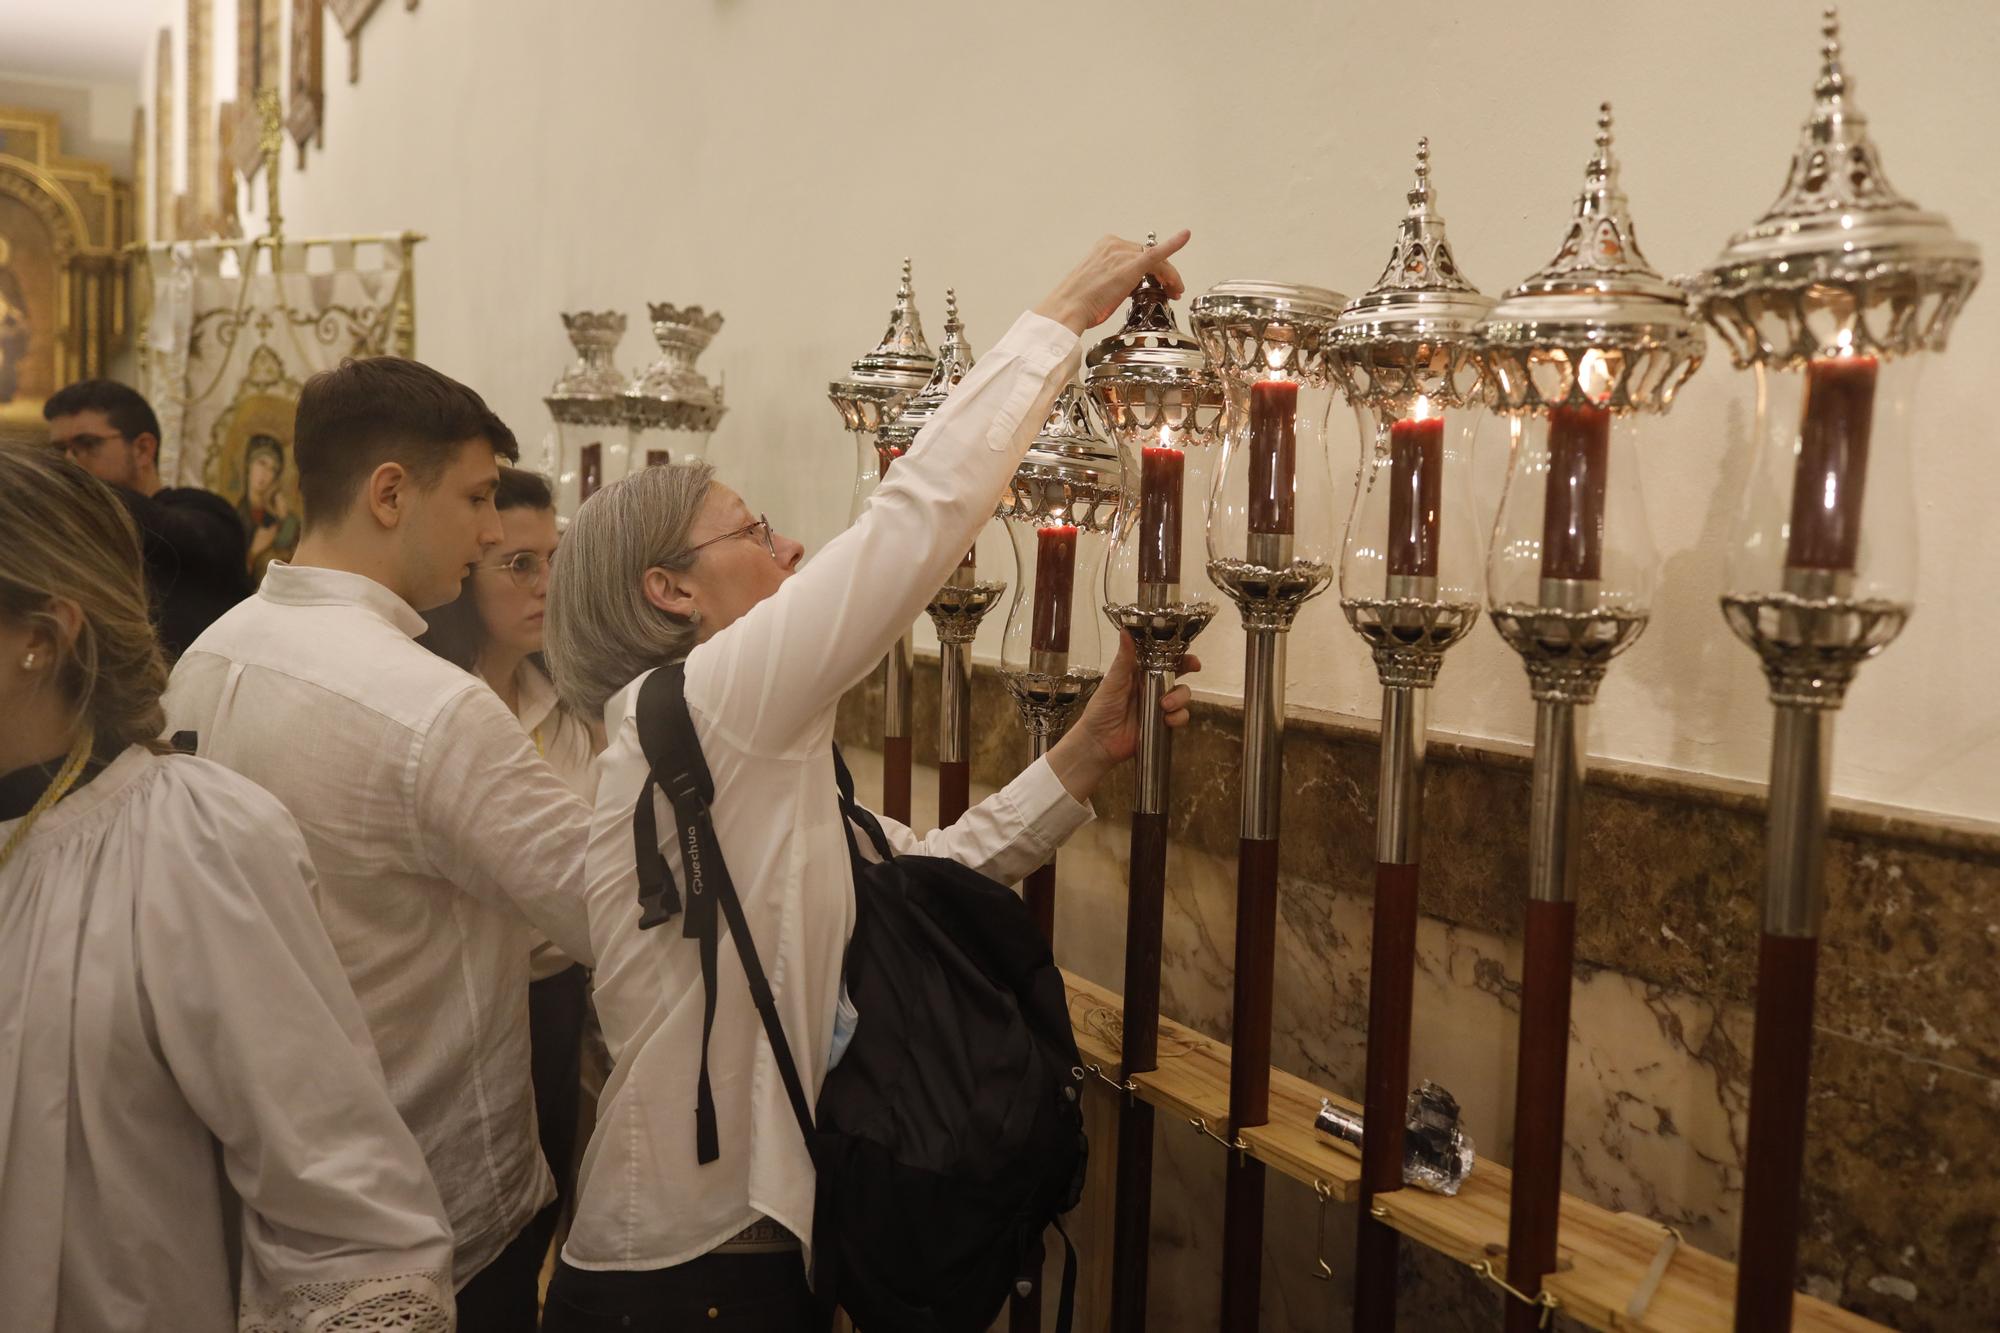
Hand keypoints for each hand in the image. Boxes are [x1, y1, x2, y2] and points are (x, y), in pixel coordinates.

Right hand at [1034, 230, 1191, 335]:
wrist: (1068, 308)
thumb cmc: (1077, 302)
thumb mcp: (1096, 282)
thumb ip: (1113, 278)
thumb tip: (1124, 287)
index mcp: (1105, 246)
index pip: (1137, 254)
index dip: (1153, 270)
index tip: (1158, 283)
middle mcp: (1115, 245)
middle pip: (1149, 256)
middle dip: (1164, 274)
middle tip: (1171, 291)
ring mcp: (1123, 254)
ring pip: (1157, 261)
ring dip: (1169, 276)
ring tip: (1175, 291)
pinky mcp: (1131, 266)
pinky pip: (1158, 253)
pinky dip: (1174, 244)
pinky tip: (1185, 236)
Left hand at [1046, 634, 1198, 802]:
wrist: (1099, 742)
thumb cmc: (1102, 709)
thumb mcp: (1113, 681)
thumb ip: (1124, 658)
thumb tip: (1126, 629)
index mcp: (1139, 672)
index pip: (1162, 657)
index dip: (1176, 652)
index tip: (1186, 647)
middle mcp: (1152, 686)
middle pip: (1178, 673)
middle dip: (1188, 668)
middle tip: (1194, 667)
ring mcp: (1159, 705)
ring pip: (1182, 695)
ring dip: (1180, 697)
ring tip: (1165, 706)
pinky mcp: (1162, 723)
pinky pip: (1180, 717)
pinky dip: (1178, 717)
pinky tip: (1167, 720)